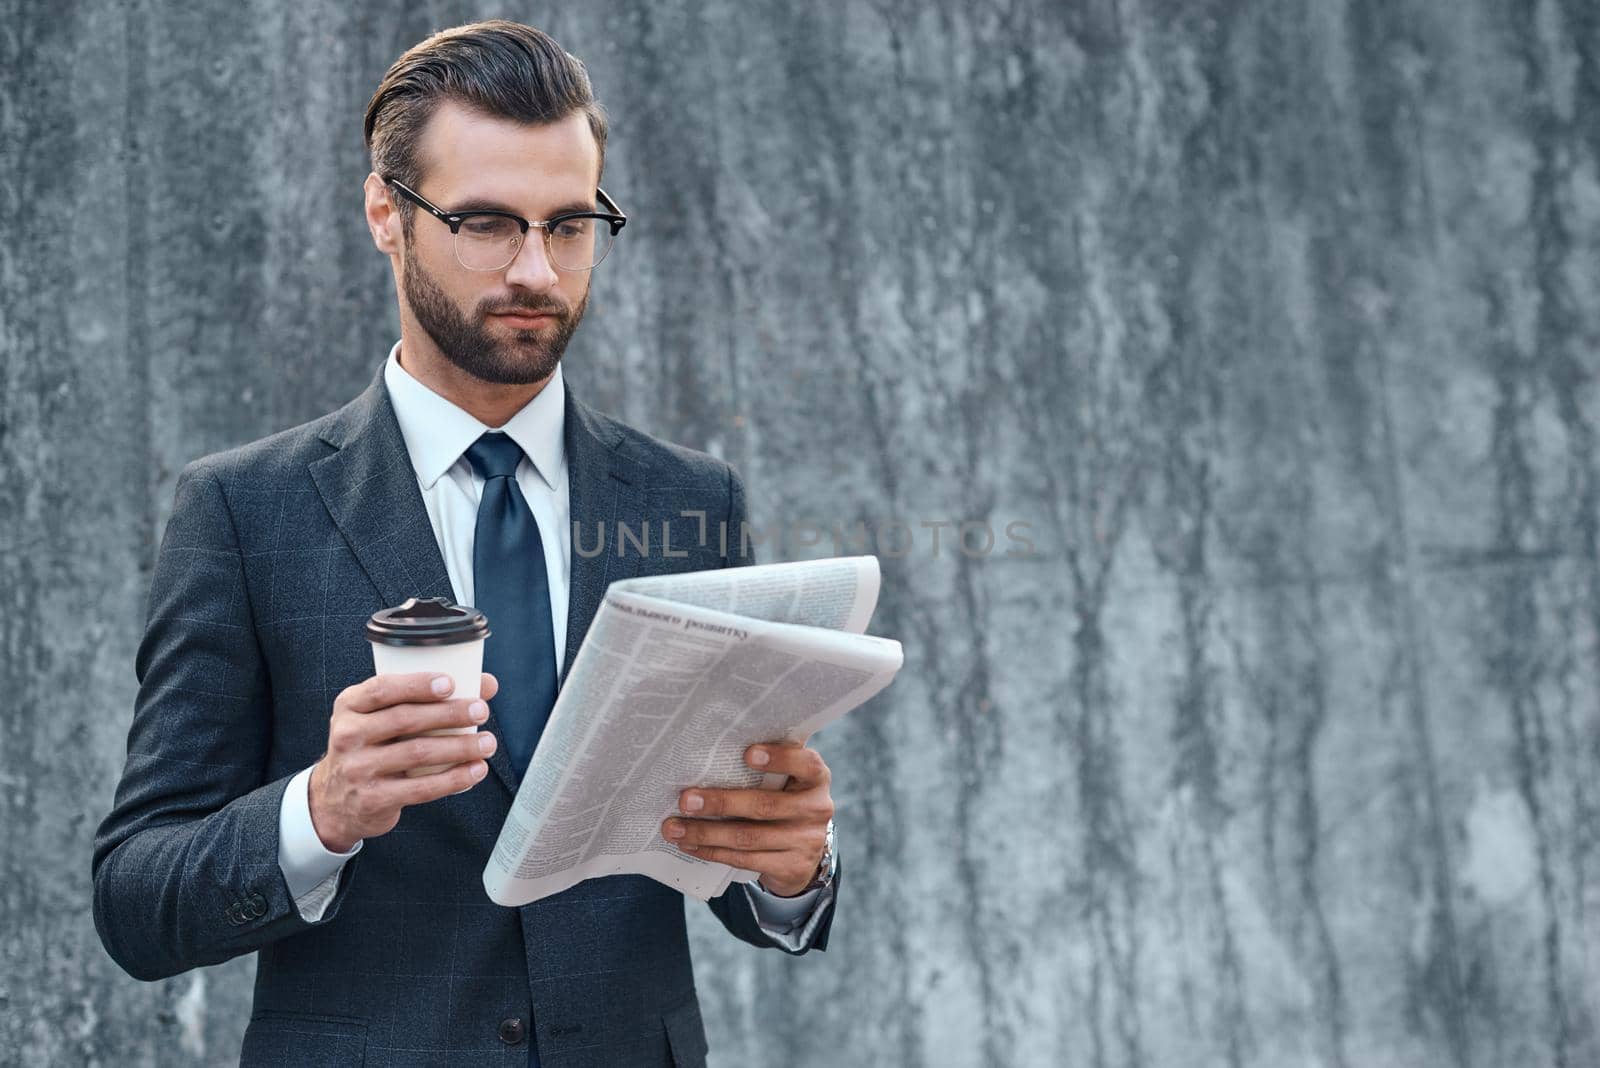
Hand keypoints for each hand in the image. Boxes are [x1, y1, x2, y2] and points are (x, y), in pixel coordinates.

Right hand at [308, 671, 500, 851]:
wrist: (335, 800)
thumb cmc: (370, 748)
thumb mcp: (382, 718)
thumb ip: (425, 698)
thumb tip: (484, 684)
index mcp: (350, 706)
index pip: (382, 689)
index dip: (417, 684)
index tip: (450, 683)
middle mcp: (348, 735)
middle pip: (405, 719)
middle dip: (449, 714)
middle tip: (480, 711)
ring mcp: (358, 769)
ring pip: (417, 753)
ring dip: (459, 747)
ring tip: (487, 743)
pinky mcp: (373, 799)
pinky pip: (421, 788)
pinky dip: (454, 779)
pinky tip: (474, 770)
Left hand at [660, 742, 833, 896]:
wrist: (804, 852)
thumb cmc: (784, 800)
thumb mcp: (786, 782)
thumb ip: (765, 769)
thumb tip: (709, 756)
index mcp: (816, 778)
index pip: (805, 764)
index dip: (779, 758)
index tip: (747, 754)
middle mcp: (816, 808)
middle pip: (764, 805)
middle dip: (720, 802)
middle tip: (685, 800)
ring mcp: (806, 841)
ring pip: (748, 837)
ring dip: (706, 833)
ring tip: (674, 828)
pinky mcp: (791, 868)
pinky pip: (745, 860)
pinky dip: (713, 851)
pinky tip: (690, 845)